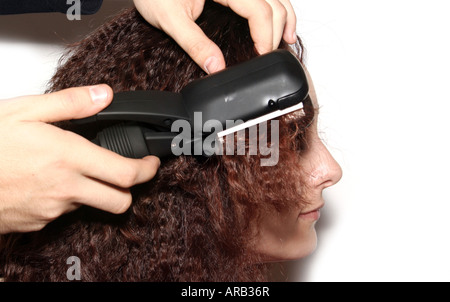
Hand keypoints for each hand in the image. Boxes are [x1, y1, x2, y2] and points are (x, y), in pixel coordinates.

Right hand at [0, 85, 159, 233]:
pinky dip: (66, 198)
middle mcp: (66, 188)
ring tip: (75, 171)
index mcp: (68, 157)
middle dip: (130, 189)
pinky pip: (64, 213)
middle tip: (126, 173)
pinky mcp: (39, 222)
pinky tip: (48, 182)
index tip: (151, 163)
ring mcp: (53, 209)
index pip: (126, 174)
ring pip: (91, 206)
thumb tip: (104, 95)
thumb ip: (70, 103)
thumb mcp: (25, 111)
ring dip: (94, 191)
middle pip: (120, 201)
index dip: (147, 170)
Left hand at [133, 0, 296, 73]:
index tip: (262, 56)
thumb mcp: (169, 19)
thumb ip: (194, 44)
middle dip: (278, 29)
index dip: (265, 35)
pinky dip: (275, 6)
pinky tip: (277, 19)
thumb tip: (216, 68)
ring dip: (285, 15)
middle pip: (272, 1)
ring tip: (288, 38)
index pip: (259, 9)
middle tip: (270, 55)